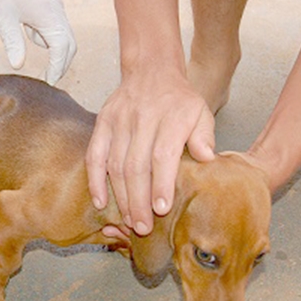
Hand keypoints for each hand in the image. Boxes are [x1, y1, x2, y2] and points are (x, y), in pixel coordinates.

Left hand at [0, 0, 75, 84]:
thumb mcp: (3, 19)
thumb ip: (12, 43)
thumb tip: (18, 66)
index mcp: (47, 15)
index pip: (60, 47)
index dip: (57, 67)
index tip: (50, 81)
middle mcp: (57, 11)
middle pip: (70, 45)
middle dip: (61, 64)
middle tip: (49, 79)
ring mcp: (58, 8)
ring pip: (65, 37)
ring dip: (55, 51)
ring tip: (34, 51)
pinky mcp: (53, 6)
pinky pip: (58, 28)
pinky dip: (49, 38)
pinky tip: (29, 30)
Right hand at [86, 67, 215, 235]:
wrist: (151, 72)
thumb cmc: (179, 101)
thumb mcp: (201, 112)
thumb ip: (205, 137)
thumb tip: (206, 158)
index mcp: (170, 118)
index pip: (162, 155)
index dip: (161, 184)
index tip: (161, 209)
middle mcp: (142, 120)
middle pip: (136, 166)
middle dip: (138, 200)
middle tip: (142, 227)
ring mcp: (119, 122)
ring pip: (115, 165)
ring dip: (120, 196)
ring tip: (128, 220)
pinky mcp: (102, 124)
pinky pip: (94, 155)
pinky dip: (95, 180)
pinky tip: (100, 201)